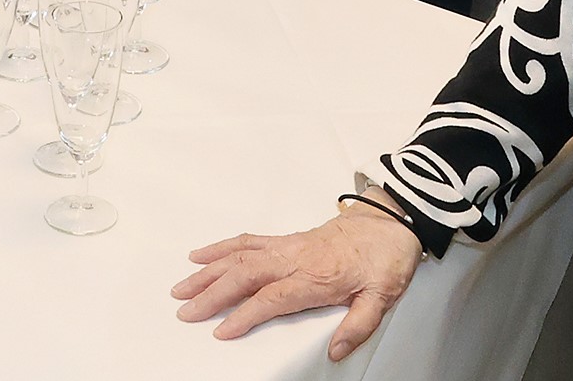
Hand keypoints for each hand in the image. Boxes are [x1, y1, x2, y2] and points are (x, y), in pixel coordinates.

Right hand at [173, 210, 422, 361]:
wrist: (391, 221)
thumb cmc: (385, 258)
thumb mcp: (383, 297)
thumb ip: (358, 326)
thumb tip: (336, 351)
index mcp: (316, 277)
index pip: (272, 298)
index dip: (245, 314)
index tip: (221, 330)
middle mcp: (295, 258)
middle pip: (245, 275)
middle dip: (212, 294)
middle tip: (186, 311)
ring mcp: (287, 246)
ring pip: (239, 256)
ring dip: (208, 272)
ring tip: (182, 287)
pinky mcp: (285, 239)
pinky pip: (246, 241)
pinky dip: (220, 248)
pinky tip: (201, 255)